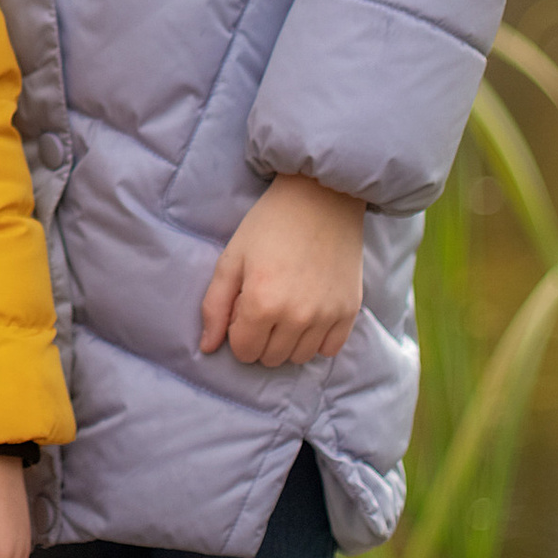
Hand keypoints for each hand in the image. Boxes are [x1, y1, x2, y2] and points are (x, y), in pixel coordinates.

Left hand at [200, 173, 366, 366]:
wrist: (320, 199)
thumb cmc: (268, 225)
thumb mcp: (231, 259)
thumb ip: (214, 306)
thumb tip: (207, 348)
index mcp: (261, 304)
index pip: (243, 352)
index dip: (237, 332)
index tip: (242, 308)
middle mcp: (296, 317)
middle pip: (270, 358)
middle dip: (260, 339)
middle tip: (264, 305)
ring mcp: (326, 316)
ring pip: (299, 358)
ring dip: (287, 342)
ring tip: (286, 308)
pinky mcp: (350, 311)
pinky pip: (330, 349)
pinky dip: (316, 339)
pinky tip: (310, 313)